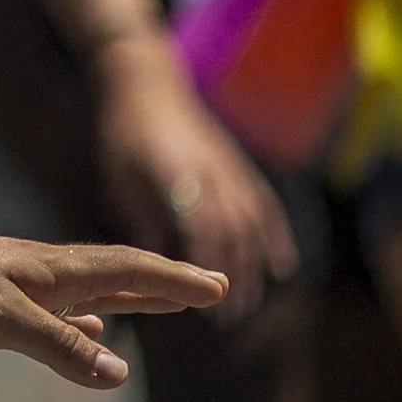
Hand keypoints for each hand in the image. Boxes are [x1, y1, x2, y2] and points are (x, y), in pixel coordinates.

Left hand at [0, 207, 226, 388]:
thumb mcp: (0, 321)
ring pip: (81, 295)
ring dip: (122, 303)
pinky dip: (76, 326)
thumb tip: (119, 373)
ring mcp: (5, 287)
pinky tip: (83, 336)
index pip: (125, 270)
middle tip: (208, 290)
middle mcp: (32, 274)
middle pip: (111, 277)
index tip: (217, 285)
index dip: (172, 281)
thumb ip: (58, 348)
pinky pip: (47, 315)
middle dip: (159, 286)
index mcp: (46, 270)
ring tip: (154, 311)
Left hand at [91, 37, 295, 312]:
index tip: (207, 301)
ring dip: (254, 265)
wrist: (150, 83)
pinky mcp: (238, 166)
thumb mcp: (119, 173)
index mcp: (178, 176)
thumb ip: (140, 213)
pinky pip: (264, 206)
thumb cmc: (125, 131)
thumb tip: (152, 255)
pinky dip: (276, 236)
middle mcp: (211, 174)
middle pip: (232, 234)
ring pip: (252, 224)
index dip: (208, 266)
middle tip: (230, 317)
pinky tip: (282, 265)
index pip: (201, 228)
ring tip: (249, 302)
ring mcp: (230, 170)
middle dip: (234, 277)